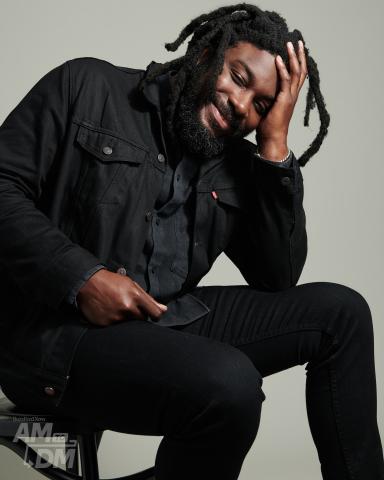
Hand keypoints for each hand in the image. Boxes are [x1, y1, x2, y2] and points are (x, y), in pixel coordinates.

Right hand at [76, 269, 167, 326]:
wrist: (88, 283)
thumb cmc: (111, 282)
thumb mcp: (131, 285)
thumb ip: (148, 299)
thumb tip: (164, 309)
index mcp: (136, 296)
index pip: (156, 314)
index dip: (156, 315)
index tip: (153, 315)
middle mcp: (127, 307)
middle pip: (142, 319)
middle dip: (138, 314)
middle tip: (129, 306)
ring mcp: (116, 317)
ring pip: (129, 324)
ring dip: (126, 318)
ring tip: (117, 307)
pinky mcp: (106, 324)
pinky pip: (116, 327)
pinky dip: (115, 321)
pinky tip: (109, 311)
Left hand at [256, 40, 307, 159]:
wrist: (272, 140)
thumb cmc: (269, 128)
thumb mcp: (269, 110)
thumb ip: (267, 100)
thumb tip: (257, 94)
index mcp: (290, 97)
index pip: (298, 76)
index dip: (298, 62)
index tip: (296, 50)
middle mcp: (293, 95)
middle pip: (301, 71)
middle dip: (299, 55)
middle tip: (297, 41)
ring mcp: (290, 97)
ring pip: (296, 73)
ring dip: (293, 57)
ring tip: (290, 44)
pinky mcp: (284, 100)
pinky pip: (285, 81)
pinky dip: (283, 69)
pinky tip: (279, 58)